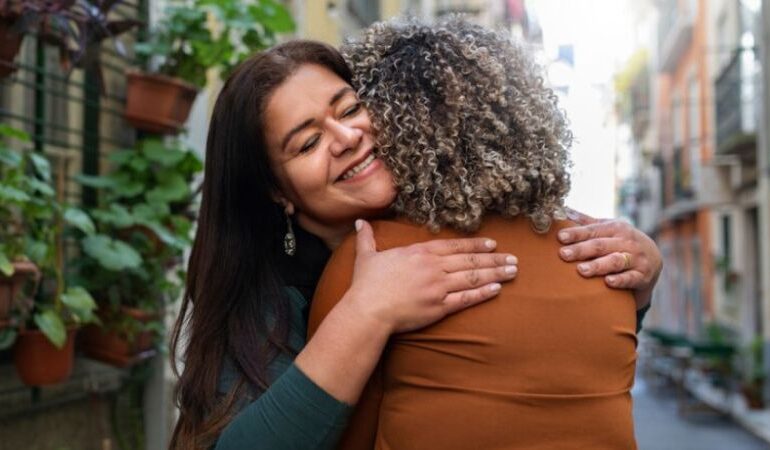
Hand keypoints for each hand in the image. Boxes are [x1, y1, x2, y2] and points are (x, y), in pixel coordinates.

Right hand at [346, 220, 517, 333]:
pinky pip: (466, 298)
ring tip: (513, 271)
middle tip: (514, 258)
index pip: (454, 246)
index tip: (492, 244)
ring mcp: (439, 287)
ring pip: (473, 277)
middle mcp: (433, 267)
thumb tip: (360, 222)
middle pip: (470, 261)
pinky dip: (483, 293)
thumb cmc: (366, 284)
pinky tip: (497, 289)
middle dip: (494, 259)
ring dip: (495, 274)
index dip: (475, 245)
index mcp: (420, 252)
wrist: (368, 309)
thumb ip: (367, 238)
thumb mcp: (366, 256)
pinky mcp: (439, 307)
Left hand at [557, 208, 661, 309]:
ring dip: (598, 265)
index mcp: (616, 228)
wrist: (653, 259)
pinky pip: (631, 278)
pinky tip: (608, 282)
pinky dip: (620, 280)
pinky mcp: (642, 276)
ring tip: (581, 270)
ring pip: (615, 261)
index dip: (576, 233)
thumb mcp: (609, 228)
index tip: (560, 237)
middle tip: (563, 254)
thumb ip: (587, 222)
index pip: (593, 230)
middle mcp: (626, 242)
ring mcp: (636, 259)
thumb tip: (563, 210)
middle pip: (601, 245)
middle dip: (581, 250)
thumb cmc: (622, 242)